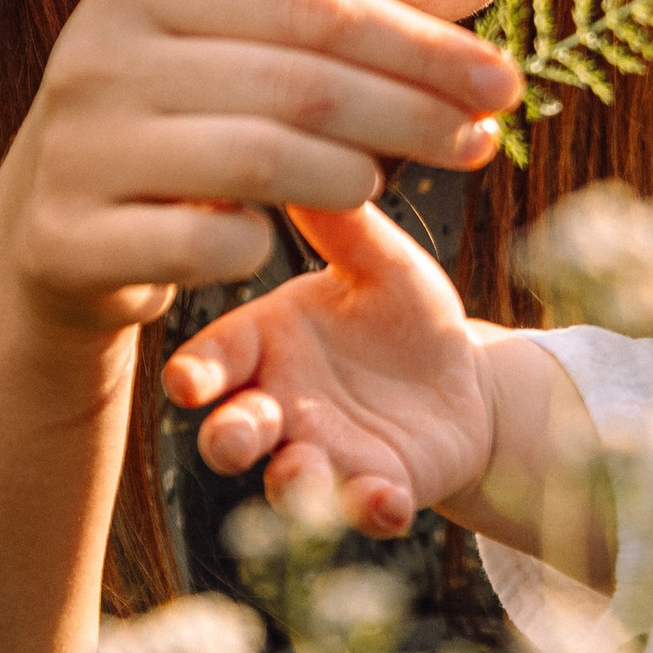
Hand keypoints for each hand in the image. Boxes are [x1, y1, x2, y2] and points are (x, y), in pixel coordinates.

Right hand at [0, 0, 520, 344]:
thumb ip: (325, 49)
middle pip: (302, 83)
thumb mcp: (226, 64)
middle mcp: (96, 53)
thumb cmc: (175, 134)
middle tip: (478, 144)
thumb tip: (478, 73)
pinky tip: (263, 245)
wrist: (49, 233)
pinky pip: (207, 247)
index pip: (319, 7)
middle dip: (411, 115)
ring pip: (262, 162)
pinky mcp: (65, 240)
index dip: (424, 48)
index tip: (505, 85)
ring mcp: (74, 148)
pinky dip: (254, 249)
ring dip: (348, 178)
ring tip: (378, 185)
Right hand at [164, 203, 500, 536]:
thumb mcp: (380, 264)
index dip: (198, 373)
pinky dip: (372, 511)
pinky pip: (366, 509)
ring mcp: (325, 454)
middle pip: (232, 431)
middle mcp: (280, 405)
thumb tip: (305, 141)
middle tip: (232, 438)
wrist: (464, 384)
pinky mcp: (377, 490)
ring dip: (291, 483)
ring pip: (288, 479)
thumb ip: (342, 228)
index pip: (214, 359)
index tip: (187, 382)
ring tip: (303, 472)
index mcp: (266, 344)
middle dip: (227, 438)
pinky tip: (388, 501)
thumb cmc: (403, 317)